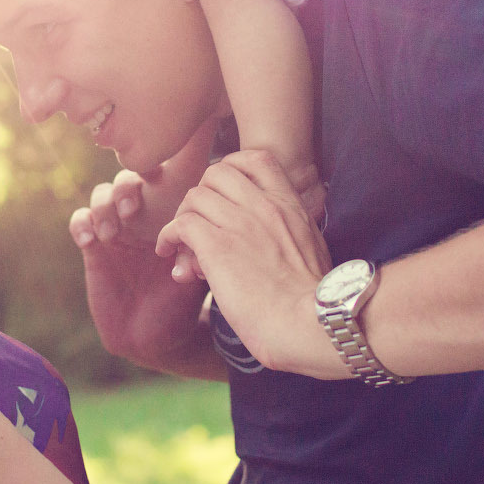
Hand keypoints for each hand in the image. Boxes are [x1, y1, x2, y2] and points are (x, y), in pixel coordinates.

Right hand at [70, 170, 209, 369]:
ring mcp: (117, 231)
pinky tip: (91, 241)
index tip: (162, 171)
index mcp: (172, 215)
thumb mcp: (198, 276)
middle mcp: (143, 217)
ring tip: (112, 233)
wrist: (154, 340)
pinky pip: (80, 220)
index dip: (165, 161)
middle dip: (128, 184)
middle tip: (132, 208)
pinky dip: (82, 223)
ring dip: (105, 205)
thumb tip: (201, 231)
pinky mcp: (93, 248)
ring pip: (102, 193)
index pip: (169, 175)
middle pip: (130, 175)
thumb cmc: (181, 305)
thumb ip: (201, 251)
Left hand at [155, 150, 343, 379]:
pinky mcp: (218, 247)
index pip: (257, 159)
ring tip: (180, 242)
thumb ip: (292, 232)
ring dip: (182, 216)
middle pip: (217, 173)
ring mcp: (240, 224)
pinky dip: (169, 235)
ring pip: (195, 196)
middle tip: (199, 220)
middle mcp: (264, 206)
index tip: (222, 191)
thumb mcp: (312, 250)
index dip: (232, 167)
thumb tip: (278, 240)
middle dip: (202, 193)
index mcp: (289, 205)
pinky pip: (181, 224)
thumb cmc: (315, 302)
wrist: (312, 324)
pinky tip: (169, 251)